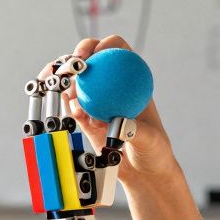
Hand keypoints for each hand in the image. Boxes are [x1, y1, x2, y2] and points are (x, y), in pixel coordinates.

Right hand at [43, 36, 175, 182]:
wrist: (141, 173)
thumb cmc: (154, 152)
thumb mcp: (150, 140)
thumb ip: (136, 130)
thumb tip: (120, 120)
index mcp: (132, 81)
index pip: (118, 51)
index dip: (105, 46)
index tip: (94, 55)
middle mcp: (112, 86)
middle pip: (90, 60)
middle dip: (76, 58)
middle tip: (71, 69)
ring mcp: (96, 100)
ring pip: (75, 81)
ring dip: (65, 81)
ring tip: (67, 92)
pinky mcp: (83, 117)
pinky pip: (70, 105)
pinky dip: (65, 104)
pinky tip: (69, 110)